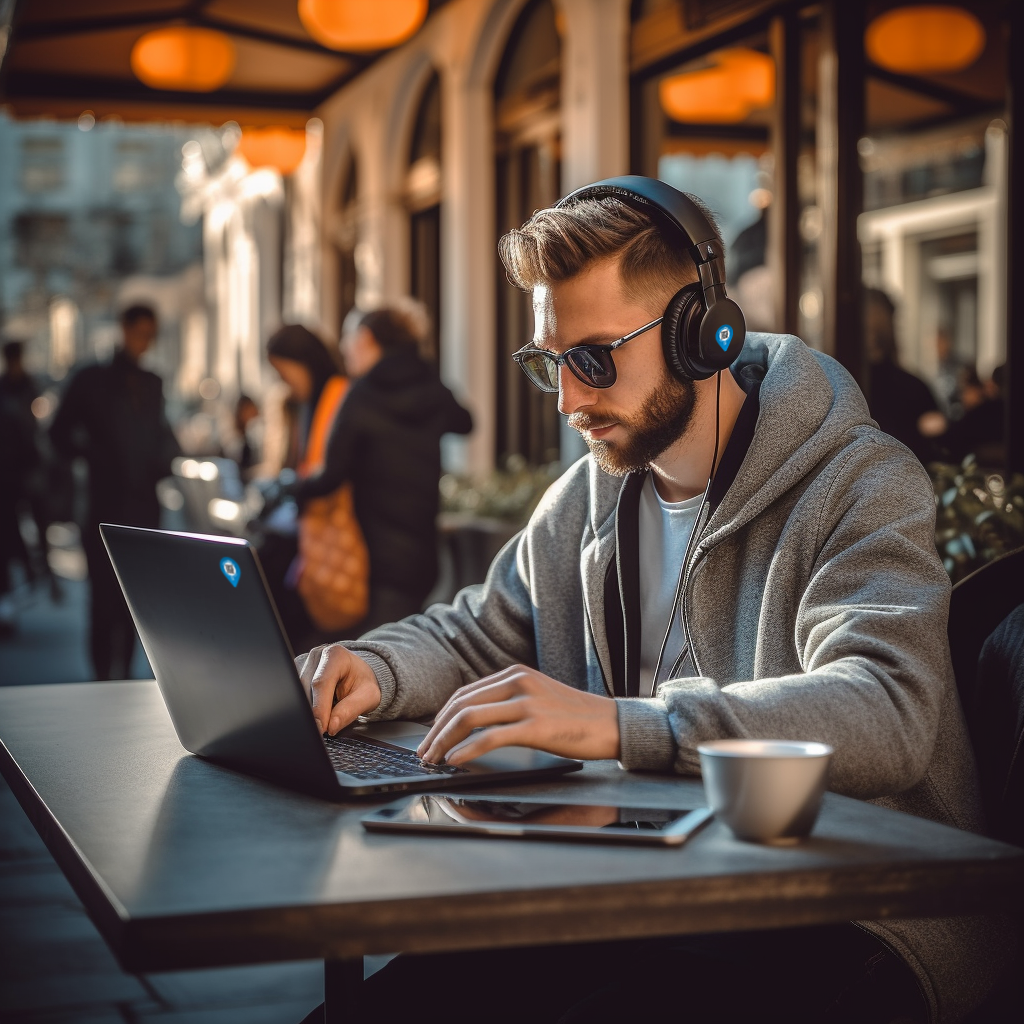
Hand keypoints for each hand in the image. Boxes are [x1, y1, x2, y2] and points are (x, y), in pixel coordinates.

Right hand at [296, 644, 381, 734]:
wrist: (359, 675)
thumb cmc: (363, 683)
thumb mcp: (369, 696)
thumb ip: (351, 710)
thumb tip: (332, 726)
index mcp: (336, 655)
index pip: (321, 683)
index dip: (319, 708)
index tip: (322, 728)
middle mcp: (317, 656)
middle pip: (306, 689)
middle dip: (313, 712)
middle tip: (323, 730)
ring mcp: (305, 663)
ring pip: (298, 693)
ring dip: (308, 711)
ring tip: (323, 720)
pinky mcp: (298, 673)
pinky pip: (296, 695)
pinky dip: (306, 707)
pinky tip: (317, 712)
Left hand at [416, 665, 619, 765]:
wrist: (612, 723)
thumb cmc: (576, 716)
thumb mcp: (539, 697)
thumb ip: (509, 701)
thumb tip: (475, 719)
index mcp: (516, 674)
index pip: (466, 692)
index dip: (442, 715)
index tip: (431, 734)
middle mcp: (518, 683)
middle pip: (462, 704)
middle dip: (436, 729)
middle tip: (424, 750)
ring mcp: (527, 703)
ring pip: (469, 717)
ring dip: (445, 740)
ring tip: (434, 758)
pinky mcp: (535, 726)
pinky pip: (490, 737)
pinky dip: (467, 749)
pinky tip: (455, 760)